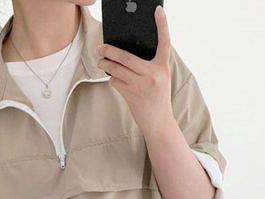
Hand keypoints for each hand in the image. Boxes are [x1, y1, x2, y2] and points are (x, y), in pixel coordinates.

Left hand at [95, 5, 173, 132]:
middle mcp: (153, 74)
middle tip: (101, 48)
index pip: (164, 42)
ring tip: (100, 62)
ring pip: (116, 69)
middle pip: (126, 56)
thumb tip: (127, 55)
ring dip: (105, 65)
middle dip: (109, 51)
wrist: (158, 122)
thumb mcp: (160, 79)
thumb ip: (150, 66)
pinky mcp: (131, 94)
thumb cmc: (158, 99)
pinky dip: (112, 80)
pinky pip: (115, 82)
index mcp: (162, 67)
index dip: (162, 25)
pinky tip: (114, 80)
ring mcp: (141, 84)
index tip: (158, 11)